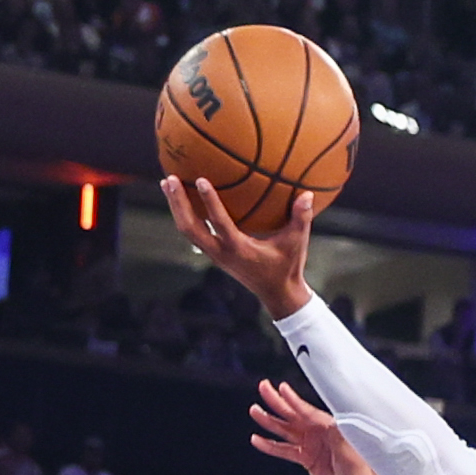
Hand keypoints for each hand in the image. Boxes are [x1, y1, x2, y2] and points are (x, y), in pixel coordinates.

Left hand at [159, 175, 314, 318]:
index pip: (219, 223)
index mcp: (238, 249)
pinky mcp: (215, 254)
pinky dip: (186, 215)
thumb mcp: (296, 243)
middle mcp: (221, 253)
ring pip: (187, 231)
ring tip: (168, 184)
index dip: (209, 202)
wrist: (277, 294)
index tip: (201, 180)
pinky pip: (195, 233)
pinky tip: (183, 198)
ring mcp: (215, 255)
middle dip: (178, 203)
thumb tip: (307, 194)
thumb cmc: (287, 267)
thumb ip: (301, 219)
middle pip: (190, 228)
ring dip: (176, 208)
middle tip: (170, 180)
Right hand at [249, 380, 391, 474]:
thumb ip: (340, 437)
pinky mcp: (306, 459)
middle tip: (263, 387)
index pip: (307, 410)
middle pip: (292, 414)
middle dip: (277, 401)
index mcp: (329, 426)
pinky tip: (257, 440)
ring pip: (285, 430)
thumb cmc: (362, 469)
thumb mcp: (351, 452)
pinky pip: (284, 450)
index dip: (293, 399)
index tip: (281, 387)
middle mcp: (318, 432)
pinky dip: (270, 446)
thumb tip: (332, 424)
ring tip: (254, 411)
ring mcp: (310, 445)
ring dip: (269, 421)